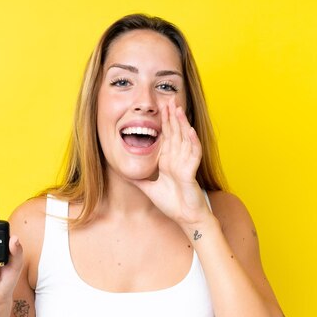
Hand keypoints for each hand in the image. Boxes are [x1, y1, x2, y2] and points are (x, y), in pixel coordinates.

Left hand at [131, 98, 210, 226]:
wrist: (185, 218)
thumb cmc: (172, 204)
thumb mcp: (149, 189)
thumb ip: (139, 179)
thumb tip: (124, 173)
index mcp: (168, 161)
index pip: (166, 137)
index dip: (163, 122)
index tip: (160, 108)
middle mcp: (177, 159)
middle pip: (175, 133)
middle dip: (172, 116)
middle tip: (170, 99)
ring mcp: (185, 164)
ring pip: (184, 139)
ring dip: (182, 123)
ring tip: (178, 108)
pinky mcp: (191, 172)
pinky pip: (193, 154)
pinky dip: (192, 142)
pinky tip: (189, 130)